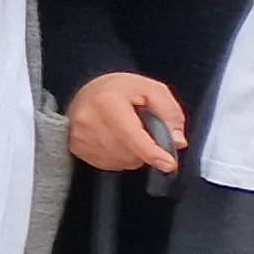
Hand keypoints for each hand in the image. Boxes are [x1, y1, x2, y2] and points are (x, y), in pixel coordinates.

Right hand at [68, 70, 188, 173]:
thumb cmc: (117, 89)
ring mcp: (80, 137)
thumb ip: (169, 112)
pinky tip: (118, 141)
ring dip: (134, 154)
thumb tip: (176, 141)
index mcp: (106, 102)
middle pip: (130, 152)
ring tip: (128, 133)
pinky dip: (121, 157)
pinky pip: (110, 164)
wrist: (87, 92)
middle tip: (144, 130)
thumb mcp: (150, 89)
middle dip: (147, 149)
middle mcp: (88, 121)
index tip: (168, 163)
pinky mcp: (77, 149)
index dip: (151, 152)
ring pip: (122, 161)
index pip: (131, 134)